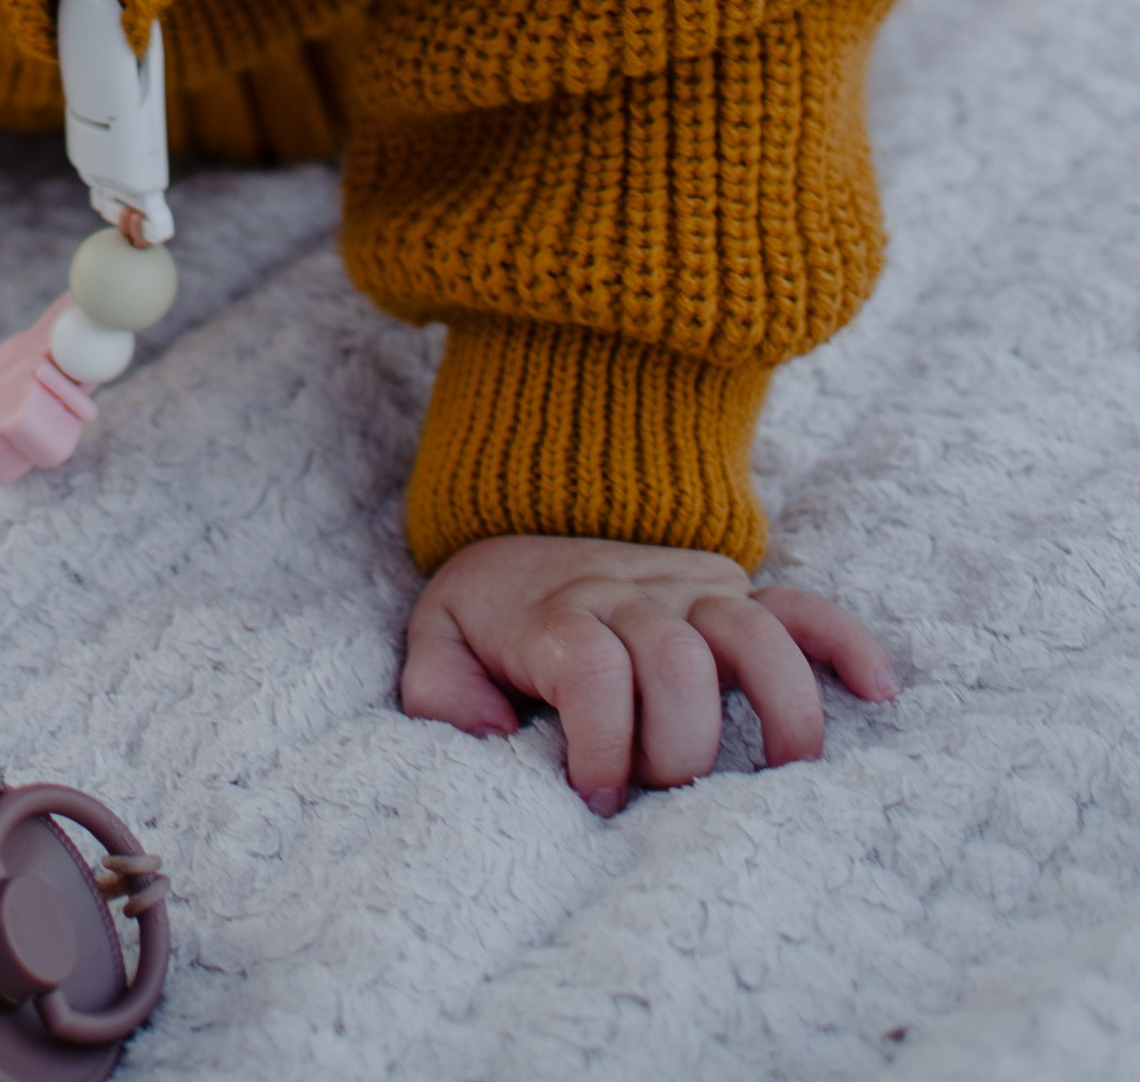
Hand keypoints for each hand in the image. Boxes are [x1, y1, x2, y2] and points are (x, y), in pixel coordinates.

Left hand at [402, 531, 898, 810]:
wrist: (521, 519)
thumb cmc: (489, 614)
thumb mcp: (436, 642)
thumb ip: (441, 692)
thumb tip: (490, 737)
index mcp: (557, 615)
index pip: (592, 668)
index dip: (601, 742)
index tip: (592, 796)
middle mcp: (629, 594)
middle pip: (676, 661)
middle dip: (677, 746)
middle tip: (658, 789)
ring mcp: (688, 588)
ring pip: (751, 629)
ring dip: (778, 705)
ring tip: (787, 771)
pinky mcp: (731, 591)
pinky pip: (800, 605)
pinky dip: (844, 642)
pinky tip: (878, 690)